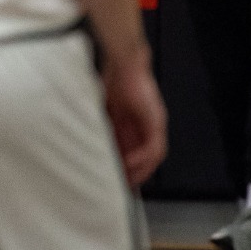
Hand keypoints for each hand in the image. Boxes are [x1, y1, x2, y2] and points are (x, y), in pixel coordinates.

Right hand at [101, 55, 167, 185]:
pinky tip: (131, 163)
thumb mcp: (106, 110)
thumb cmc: (115, 80)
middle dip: (135, 174)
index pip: (135, 151)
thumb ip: (104, 127)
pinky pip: (154, 146)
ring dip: (141, 169)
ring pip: (154, 156)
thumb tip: (95, 144)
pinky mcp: (155, 121)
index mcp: (135, 123)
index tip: (117, 177)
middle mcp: (149, 125)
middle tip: (123, 186)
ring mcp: (154, 123)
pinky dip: (142, 158)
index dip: (127, 166)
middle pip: (147, 158)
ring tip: (128, 179)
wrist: (124, 63)